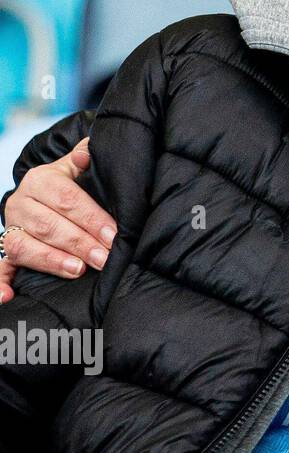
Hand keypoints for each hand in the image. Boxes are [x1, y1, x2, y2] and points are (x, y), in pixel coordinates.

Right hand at [0, 138, 114, 303]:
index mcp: (40, 180)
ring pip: (24, 246)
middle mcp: (20, 203)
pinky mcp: (5, 251)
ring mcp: (11, 229)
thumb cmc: (73, 184)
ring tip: (77, 270)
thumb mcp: (79, 168)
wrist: (45, 194)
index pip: (66, 199)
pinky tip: (7, 298)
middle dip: (79, 243)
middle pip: (48, 225)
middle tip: (104, 258)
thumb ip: (86, 158)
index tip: (114, 234)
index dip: (91, 217)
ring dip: (50, 260)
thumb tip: (88, 154)